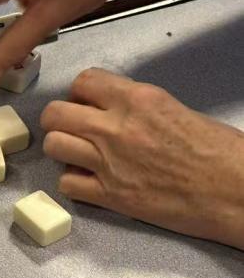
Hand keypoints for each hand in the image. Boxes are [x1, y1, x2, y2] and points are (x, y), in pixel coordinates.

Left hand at [41, 68, 243, 247]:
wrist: (238, 193)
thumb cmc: (223, 153)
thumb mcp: (177, 110)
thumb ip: (138, 109)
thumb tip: (114, 112)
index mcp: (138, 99)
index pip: (83, 81)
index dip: (81, 93)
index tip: (89, 104)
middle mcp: (116, 127)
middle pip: (55, 113)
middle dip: (60, 119)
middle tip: (76, 129)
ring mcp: (108, 163)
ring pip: (53, 145)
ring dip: (62, 149)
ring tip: (80, 155)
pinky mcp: (110, 196)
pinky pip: (66, 184)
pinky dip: (73, 182)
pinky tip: (90, 182)